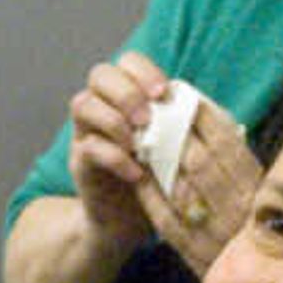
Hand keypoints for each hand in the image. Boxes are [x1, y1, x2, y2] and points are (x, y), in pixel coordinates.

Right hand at [59, 54, 173, 241]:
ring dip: (114, 119)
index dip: (144, 71)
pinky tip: (137, 173)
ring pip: (83, 104)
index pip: (127, 62)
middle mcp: (101, 107)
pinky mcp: (79, 163)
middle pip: (100, 75)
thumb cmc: (159, 176)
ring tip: (139, 143)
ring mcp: (85, 133)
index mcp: (127, 95)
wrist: (131, 221)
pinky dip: (114, 157)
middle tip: (147, 118)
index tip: (164, 94)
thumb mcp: (177, 146)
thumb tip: (203, 106)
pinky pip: (88, 148)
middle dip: (126, 92)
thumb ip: (184, 122)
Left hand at [136, 89, 261, 278]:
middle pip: (199, 161)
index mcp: (262, 188)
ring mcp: (220, 235)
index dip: (201, 116)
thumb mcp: (260, 189)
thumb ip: (237, 156)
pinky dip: (151, 197)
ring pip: (181, 188)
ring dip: (156, 162)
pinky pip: (167, 221)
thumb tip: (207, 111)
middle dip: (172, 135)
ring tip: (139, 140)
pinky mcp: (197, 257)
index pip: (228, 143)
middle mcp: (244, 211)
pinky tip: (138, 178)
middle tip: (150, 114)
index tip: (180, 97)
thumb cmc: (256, 224)